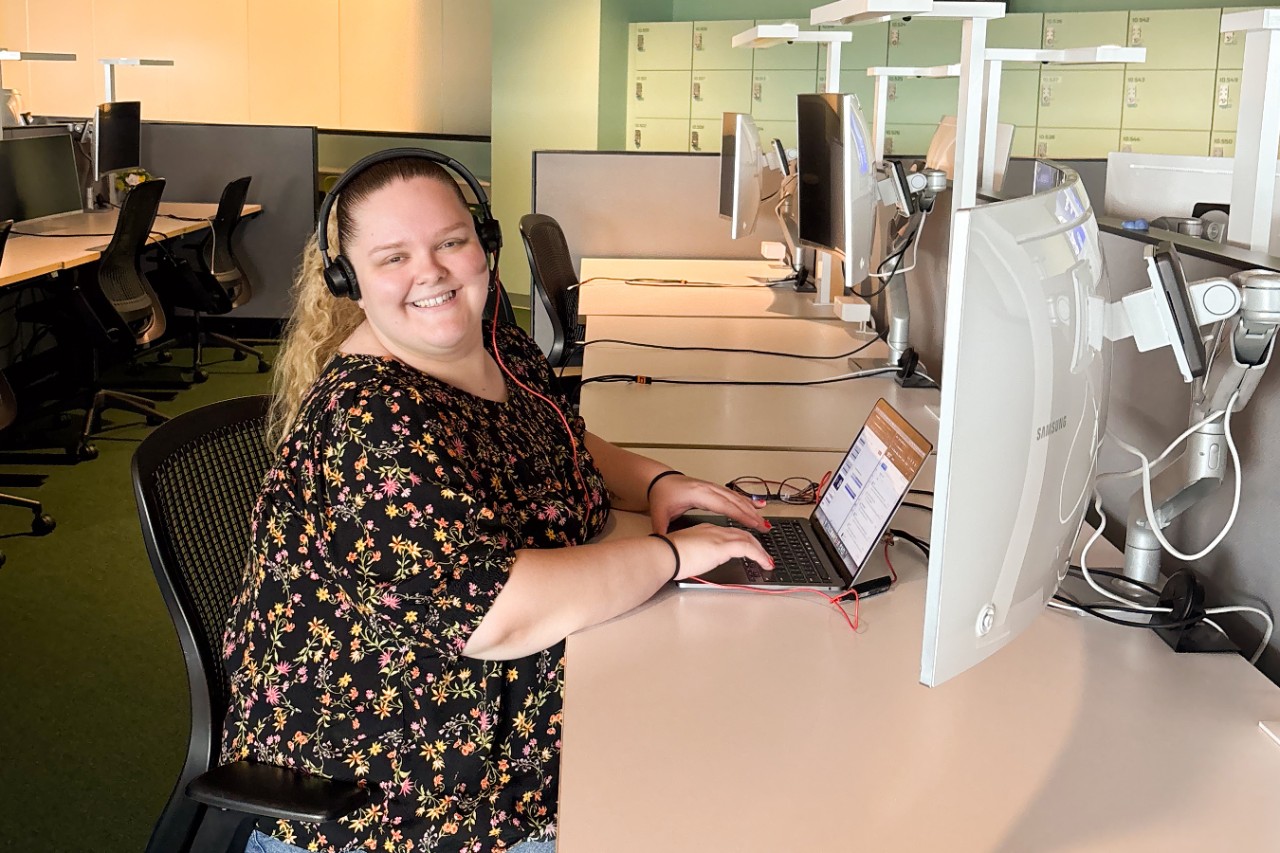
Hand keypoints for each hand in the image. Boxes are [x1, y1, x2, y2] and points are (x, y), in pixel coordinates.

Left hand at [649, 474, 769, 534]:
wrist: (658, 480)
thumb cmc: (662, 494)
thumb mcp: (660, 513)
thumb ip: (662, 530)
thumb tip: (662, 543)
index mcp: (698, 494)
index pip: (724, 505)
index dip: (740, 515)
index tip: (753, 523)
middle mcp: (708, 488)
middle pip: (735, 501)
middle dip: (751, 514)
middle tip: (764, 526)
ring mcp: (711, 487)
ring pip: (736, 497)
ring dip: (751, 508)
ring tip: (764, 519)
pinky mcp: (713, 488)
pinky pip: (733, 495)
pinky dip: (746, 501)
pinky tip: (757, 505)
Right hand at [663, 523, 773, 580]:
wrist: (664, 553)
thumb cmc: (668, 555)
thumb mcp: (685, 554)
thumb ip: (696, 555)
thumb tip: (700, 563)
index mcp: (705, 530)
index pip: (729, 534)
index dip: (741, 541)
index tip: (748, 549)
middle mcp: (714, 530)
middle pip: (741, 534)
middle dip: (755, 545)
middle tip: (763, 555)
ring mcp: (719, 537)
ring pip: (748, 539)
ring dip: (760, 551)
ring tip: (767, 561)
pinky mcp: (723, 546)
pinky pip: (749, 549)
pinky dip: (760, 555)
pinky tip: (765, 563)